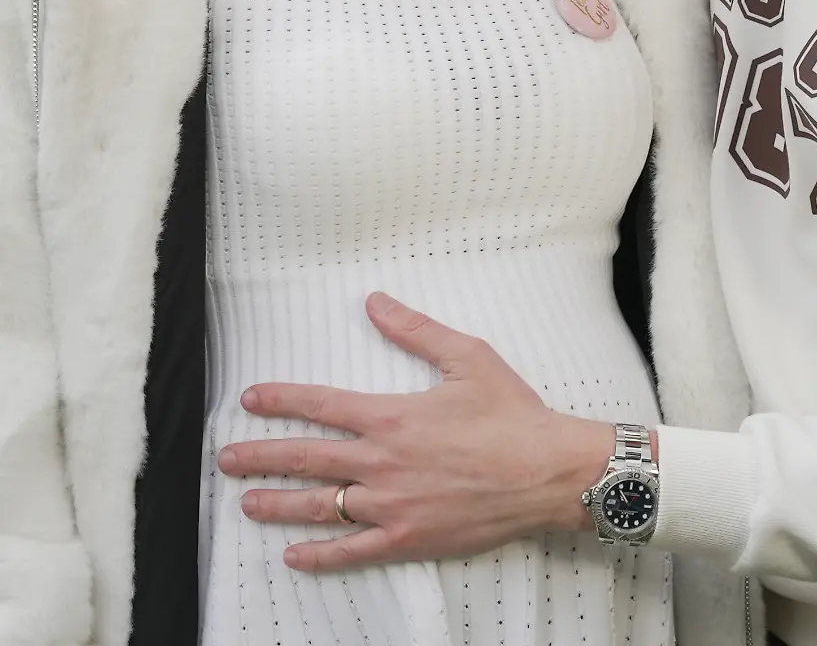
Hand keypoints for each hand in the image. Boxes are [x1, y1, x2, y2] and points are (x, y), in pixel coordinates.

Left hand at [217, 292, 614, 572]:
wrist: (546, 472)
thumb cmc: (511, 413)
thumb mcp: (468, 356)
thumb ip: (415, 331)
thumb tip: (375, 303)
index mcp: (391, 416)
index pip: (321, 405)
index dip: (282, 400)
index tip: (250, 399)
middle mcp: (381, 463)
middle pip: (307, 459)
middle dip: (261, 456)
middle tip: (226, 458)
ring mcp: (391, 506)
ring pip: (321, 506)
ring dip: (278, 504)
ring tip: (246, 502)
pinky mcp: (408, 539)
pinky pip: (352, 552)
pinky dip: (319, 555)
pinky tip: (293, 556)